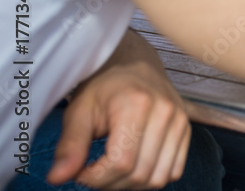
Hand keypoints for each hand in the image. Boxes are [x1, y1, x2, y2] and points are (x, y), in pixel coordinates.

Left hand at [47, 31, 190, 189]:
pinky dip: (152, 177)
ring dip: (132, 184)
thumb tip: (57, 178)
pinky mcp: (186, 129)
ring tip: (114, 169)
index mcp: (137, 104)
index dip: (96, 177)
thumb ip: (70, 146)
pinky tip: (135, 164)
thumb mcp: (79, 111)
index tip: (81, 171)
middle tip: (95, 171)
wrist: (134, 65)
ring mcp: (180, 121)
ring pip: (158, 178)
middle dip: (111, 183)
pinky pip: (174, 171)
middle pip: (139, 173)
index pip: (121, 162)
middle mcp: (165, 112)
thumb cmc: (104, 87)